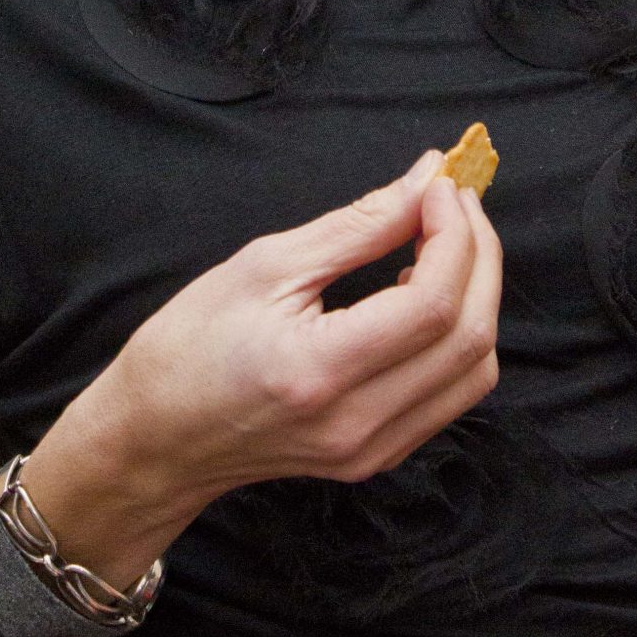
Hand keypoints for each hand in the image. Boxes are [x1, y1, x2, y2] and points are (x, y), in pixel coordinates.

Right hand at [17, 148, 500, 587]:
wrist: (157, 438)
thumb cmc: (190, 345)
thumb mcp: (265, 265)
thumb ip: (358, 226)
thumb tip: (427, 180)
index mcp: (320, 371)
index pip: (432, 302)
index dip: (454, 233)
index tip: (439, 184)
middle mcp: (357, 423)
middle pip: (469, 336)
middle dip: (479, 254)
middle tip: (453, 201)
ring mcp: (373, 450)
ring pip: (474, 370)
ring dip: (477, 294)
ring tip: (442, 240)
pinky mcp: (379, 456)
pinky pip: (452, 393)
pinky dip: (458, 334)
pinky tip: (424, 293)